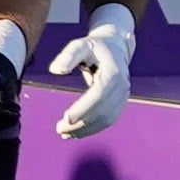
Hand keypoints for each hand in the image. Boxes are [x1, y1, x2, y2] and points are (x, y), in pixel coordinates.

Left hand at [52, 6, 139, 136]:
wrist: (115, 48)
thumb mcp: (80, 45)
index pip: (98, 94)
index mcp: (113, 72)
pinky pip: (108, 120)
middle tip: (59, 129)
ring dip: (86, 129)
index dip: (83, 108)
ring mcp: (123, 96)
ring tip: (65, 134)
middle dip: (81, 122)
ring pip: (106, 119)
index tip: (66, 118)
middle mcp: (122, 86)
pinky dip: (93, 128)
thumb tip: (55, 70)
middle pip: (102, 110)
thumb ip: (68, 56)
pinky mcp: (121, 103)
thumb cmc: (93, 47)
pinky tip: (76, 132)